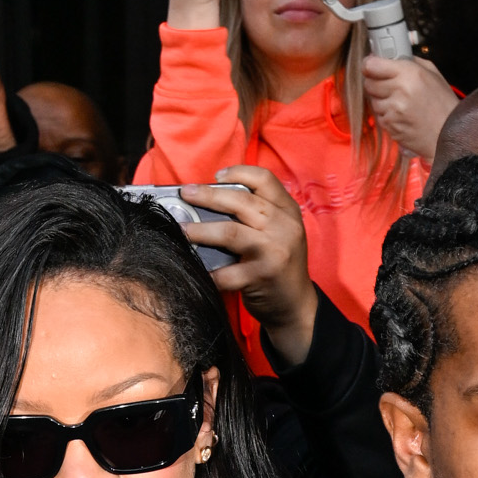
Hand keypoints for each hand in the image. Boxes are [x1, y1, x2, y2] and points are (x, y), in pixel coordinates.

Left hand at [180, 166, 315, 357]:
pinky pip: (227, 272)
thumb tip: (209, 200)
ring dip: (200, 230)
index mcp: (288, 211)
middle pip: (241, 201)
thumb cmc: (279, 264)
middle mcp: (284, 227)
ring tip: (181, 229)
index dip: (238, 172)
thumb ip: (256, 215)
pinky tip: (194, 267)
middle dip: (208, 195)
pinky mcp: (263, 276)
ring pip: (230, 232)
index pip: (264, 179)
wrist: (296, 305)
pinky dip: (208, 271)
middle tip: (186, 194)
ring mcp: (274, 251)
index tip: (216, 176)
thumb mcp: (279, 232)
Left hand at [360, 53, 459, 163]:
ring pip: (373, 101)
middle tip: (388, 86)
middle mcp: (399, 91)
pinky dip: (387, 116)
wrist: (450, 133)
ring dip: (382, 101)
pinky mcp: (390, 127)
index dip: (369, 65)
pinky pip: (380, 117)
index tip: (371, 66)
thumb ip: (411, 62)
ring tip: (401, 103)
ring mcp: (393, 111)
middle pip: (369, 83)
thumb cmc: (444, 104)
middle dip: (376, 83)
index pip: (372, 66)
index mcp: (409, 73)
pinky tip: (402, 116)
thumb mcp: (433, 74)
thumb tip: (392, 57)